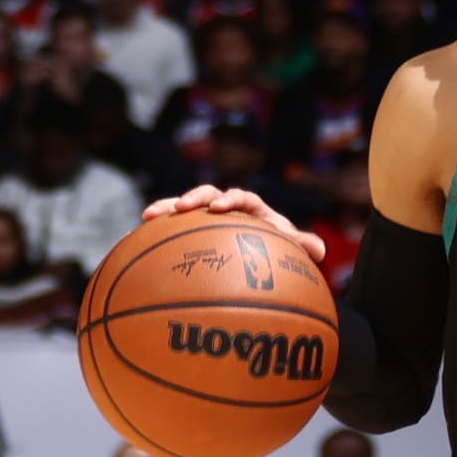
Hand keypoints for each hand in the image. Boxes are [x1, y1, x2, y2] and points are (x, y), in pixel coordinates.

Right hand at [140, 183, 326, 272]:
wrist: (261, 260)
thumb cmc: (277, 251)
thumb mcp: (290, 250)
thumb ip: (301, 246)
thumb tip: (320, 250)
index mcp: (252, 208)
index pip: (242, 197)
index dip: (230, 199)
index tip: (219, 207)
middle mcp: (226, 208)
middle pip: (207, 195)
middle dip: (192, 198)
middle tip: (179, 207)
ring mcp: (205, 220)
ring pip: (184, 210)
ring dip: (166, 209)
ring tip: (147, 216)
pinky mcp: (190, 233)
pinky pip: (171, 231)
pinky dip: (156, 233)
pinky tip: (136, 240)